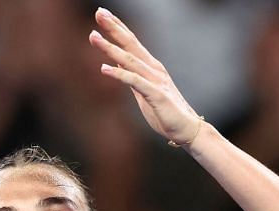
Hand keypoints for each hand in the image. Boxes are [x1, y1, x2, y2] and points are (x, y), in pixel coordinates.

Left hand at [89, 7, 203, 144]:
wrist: (185, 129)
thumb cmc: (164, 111)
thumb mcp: (142, 90)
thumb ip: (131, 75)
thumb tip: (116, 62)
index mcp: (150, 67)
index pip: (132, 42)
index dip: (117, 27)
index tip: (102, 14)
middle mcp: (153, 69)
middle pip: (131, 44)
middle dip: (114, 28)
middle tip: (99, 12)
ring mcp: (155, 80)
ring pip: (129, 60)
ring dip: (110, 48)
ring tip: (93, 37)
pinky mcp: (155, 94)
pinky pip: (134, 82)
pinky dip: (119, 74)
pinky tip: (103, 68)